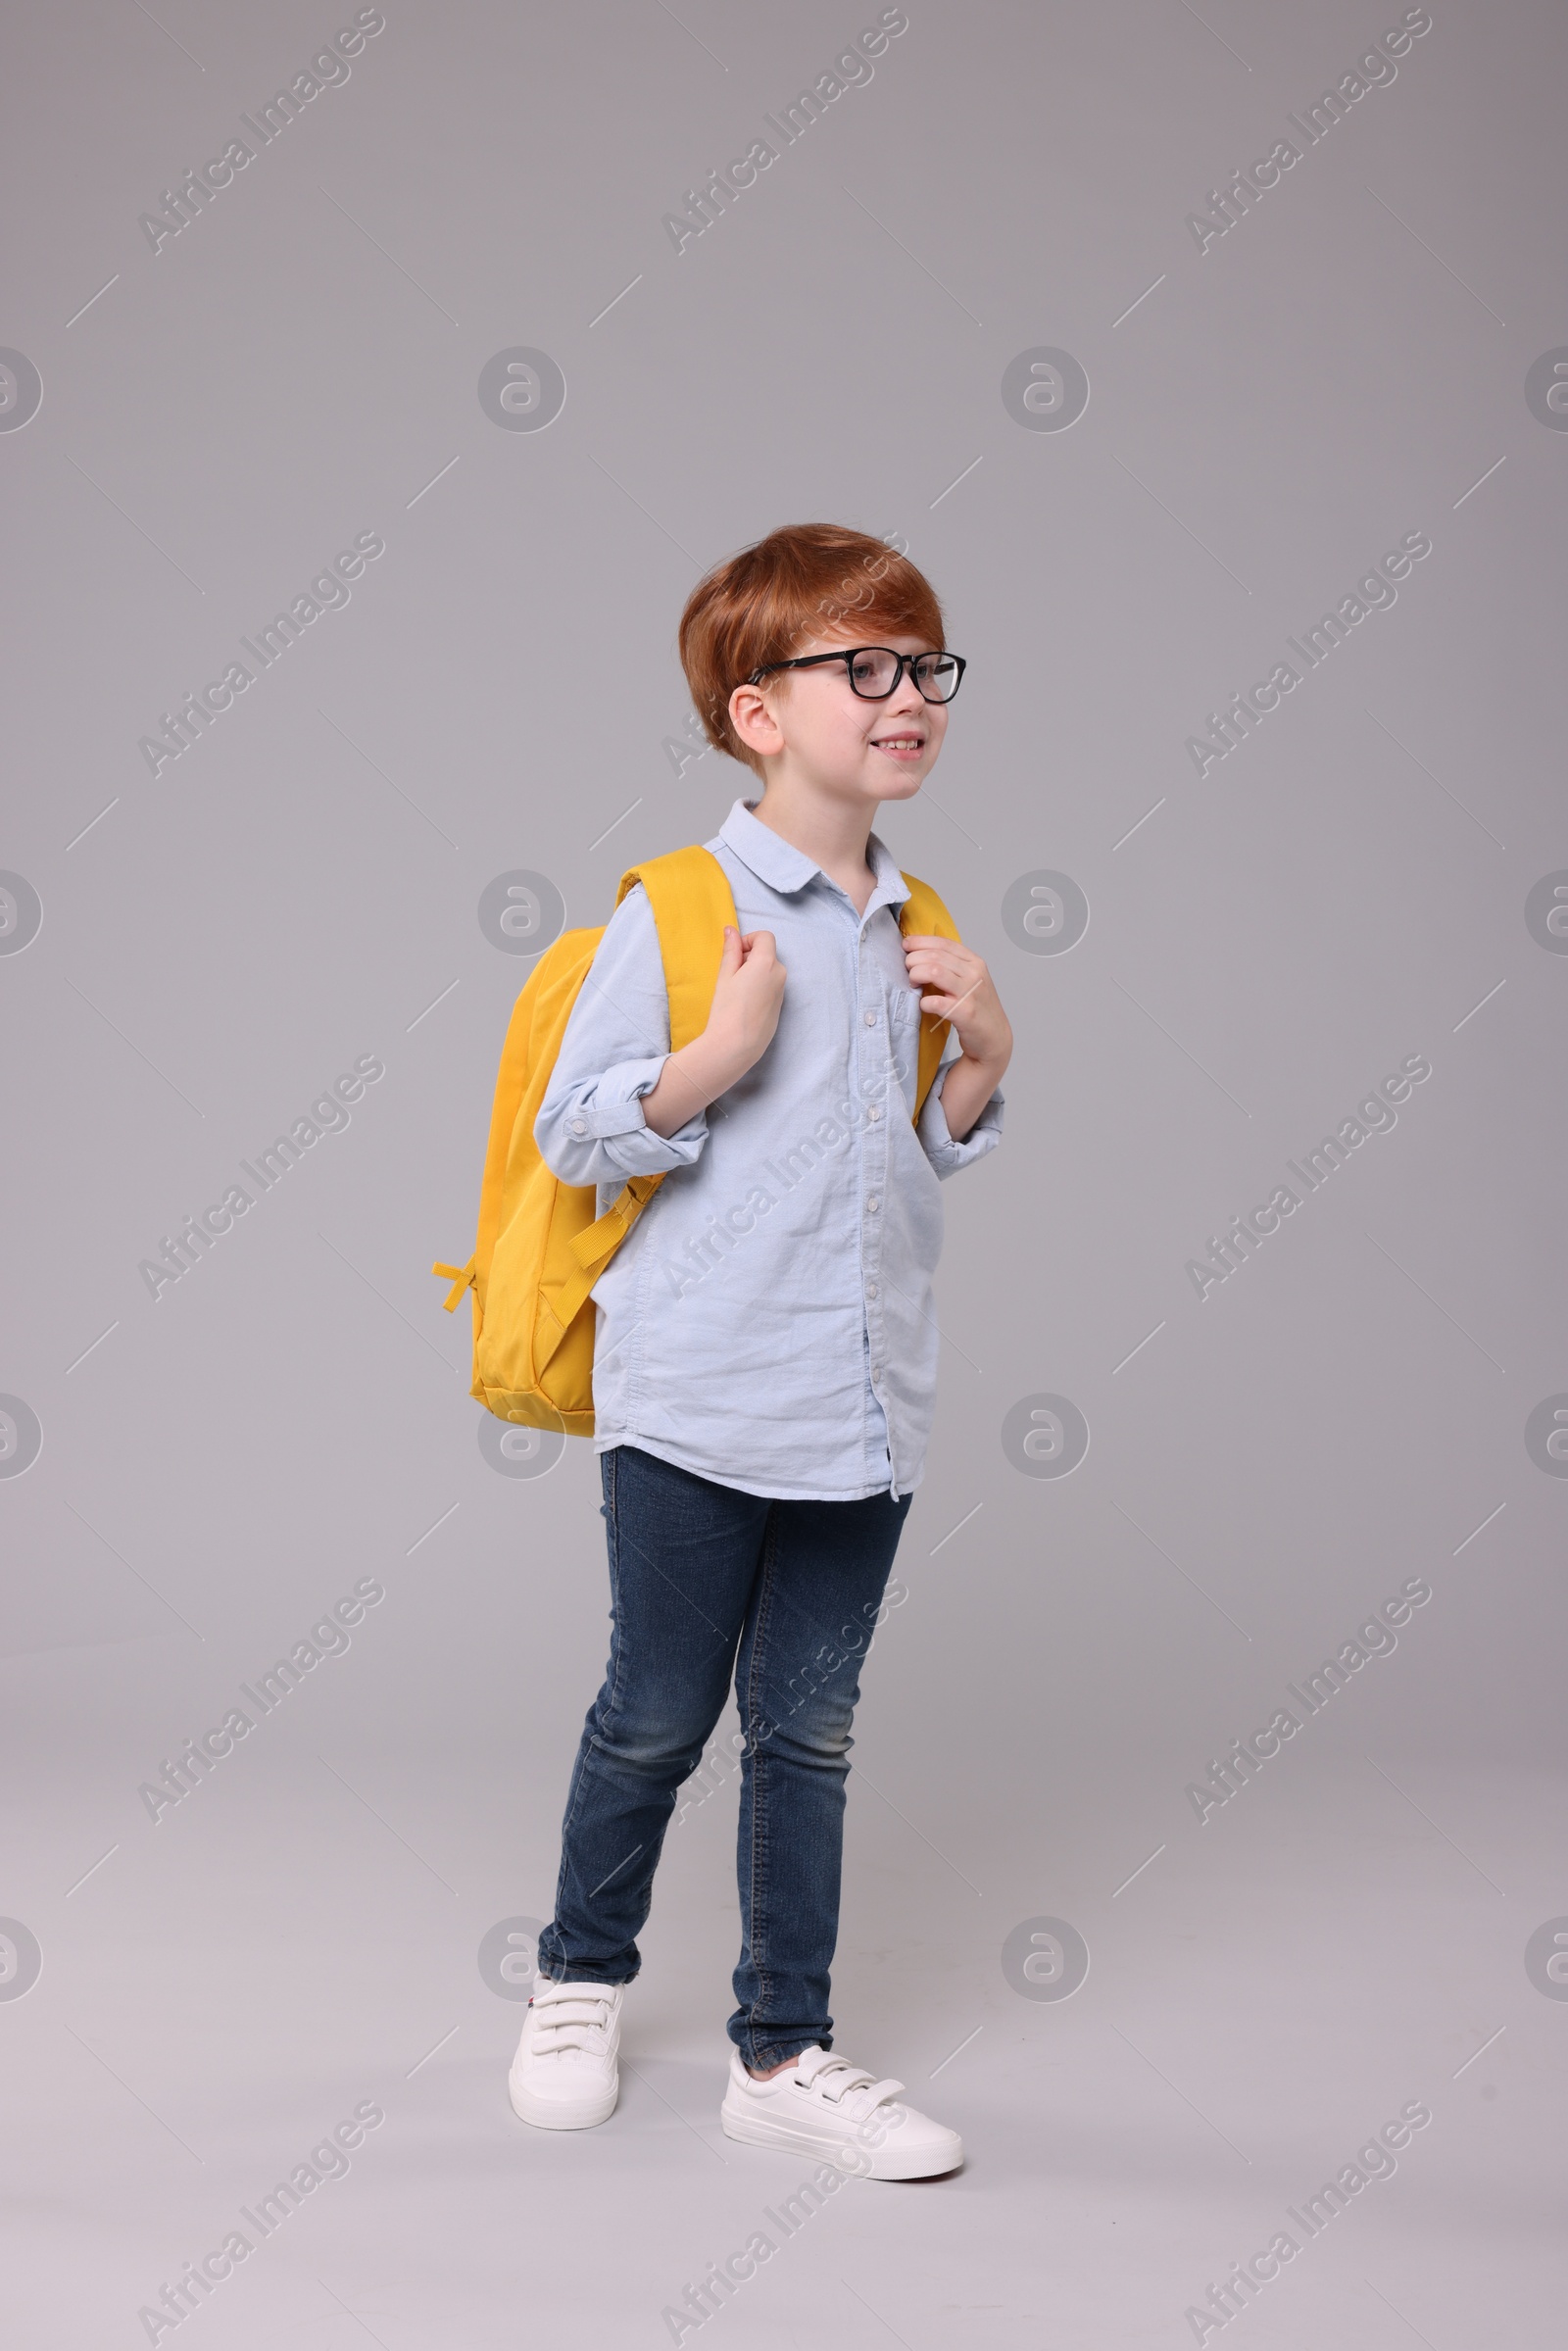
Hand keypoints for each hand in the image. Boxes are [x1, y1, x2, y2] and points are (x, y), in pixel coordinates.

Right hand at [704, 926, 786, 1075]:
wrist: (737, 1045)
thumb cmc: (727, 1009)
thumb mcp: (725, 975)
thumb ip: (731, 950)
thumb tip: (731, 931)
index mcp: (767, 962)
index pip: (765, 937)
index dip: (748, 940)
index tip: (734, 953)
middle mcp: (780, 974)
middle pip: (767, 953)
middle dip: (749, 957)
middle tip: (730, 974)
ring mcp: (782, 990)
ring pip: (769, 970)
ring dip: (754, 972)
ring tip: (736, 991)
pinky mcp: (780, 1005)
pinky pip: (771, 985)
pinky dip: (759, 985)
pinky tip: (744, 1003)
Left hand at [901, 935, 1010, 1072]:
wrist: (994, 1037)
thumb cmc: (977, 1007)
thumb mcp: (969, 979)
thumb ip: (951, 965)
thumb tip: (919, 952)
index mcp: (975, 962)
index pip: (943, 943)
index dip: (920, 941)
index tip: (906, 945)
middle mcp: (975, 974)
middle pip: (935, 956)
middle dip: (913, 960)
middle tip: (908, 971)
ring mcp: (971, 993)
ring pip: (934, 971)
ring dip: (916, 975)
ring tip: (914, 984)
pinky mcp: (965, 1013)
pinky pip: (935, 1001)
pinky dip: (923, 1002)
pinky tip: (924, 1005)